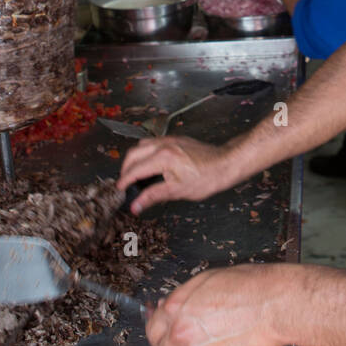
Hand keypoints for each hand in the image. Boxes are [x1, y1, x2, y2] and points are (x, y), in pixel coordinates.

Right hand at [116, 135, 237, 212]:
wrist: (226, 163)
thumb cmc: (206, 179)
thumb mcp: (178, 191)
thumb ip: (153, 196)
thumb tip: (135, 206)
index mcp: (163, 158)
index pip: (135, 169)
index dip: (124, 181)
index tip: (119, 190)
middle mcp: (163, 144)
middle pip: (133, 154)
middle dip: (126, 169)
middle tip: (126, 184)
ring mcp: (169, 139)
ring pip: (142, 145)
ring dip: (135, 159)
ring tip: (136, 175)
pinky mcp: (175, 139)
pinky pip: (152, 143)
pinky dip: (145, 153)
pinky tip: (150, 166)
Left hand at [146, 263, 287, 345]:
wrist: (277, 304)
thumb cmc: (248, 287)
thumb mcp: (206, 280)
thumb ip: (181, 299)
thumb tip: (167, 309)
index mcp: (177, 312)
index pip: (152, 331)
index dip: (160, 332)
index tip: (166, 333)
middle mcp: (184, 337)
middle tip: (195, 341)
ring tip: (229, 334)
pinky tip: (238, 343)